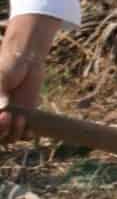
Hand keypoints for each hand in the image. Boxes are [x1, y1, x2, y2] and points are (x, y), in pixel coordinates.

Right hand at [0, 15, 60, 142]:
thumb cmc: (9, 66)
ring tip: (20, 119)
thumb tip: (2, 108)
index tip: (2, 115)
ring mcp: (8, 118)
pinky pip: (22, 134)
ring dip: (13, 133)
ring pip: (7, 138)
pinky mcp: (23, 118)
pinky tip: (31, 131)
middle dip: (0, 130)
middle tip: (9, 117)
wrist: (27, 61)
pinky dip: (26, 134)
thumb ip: (0, 92)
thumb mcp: (2, 77)